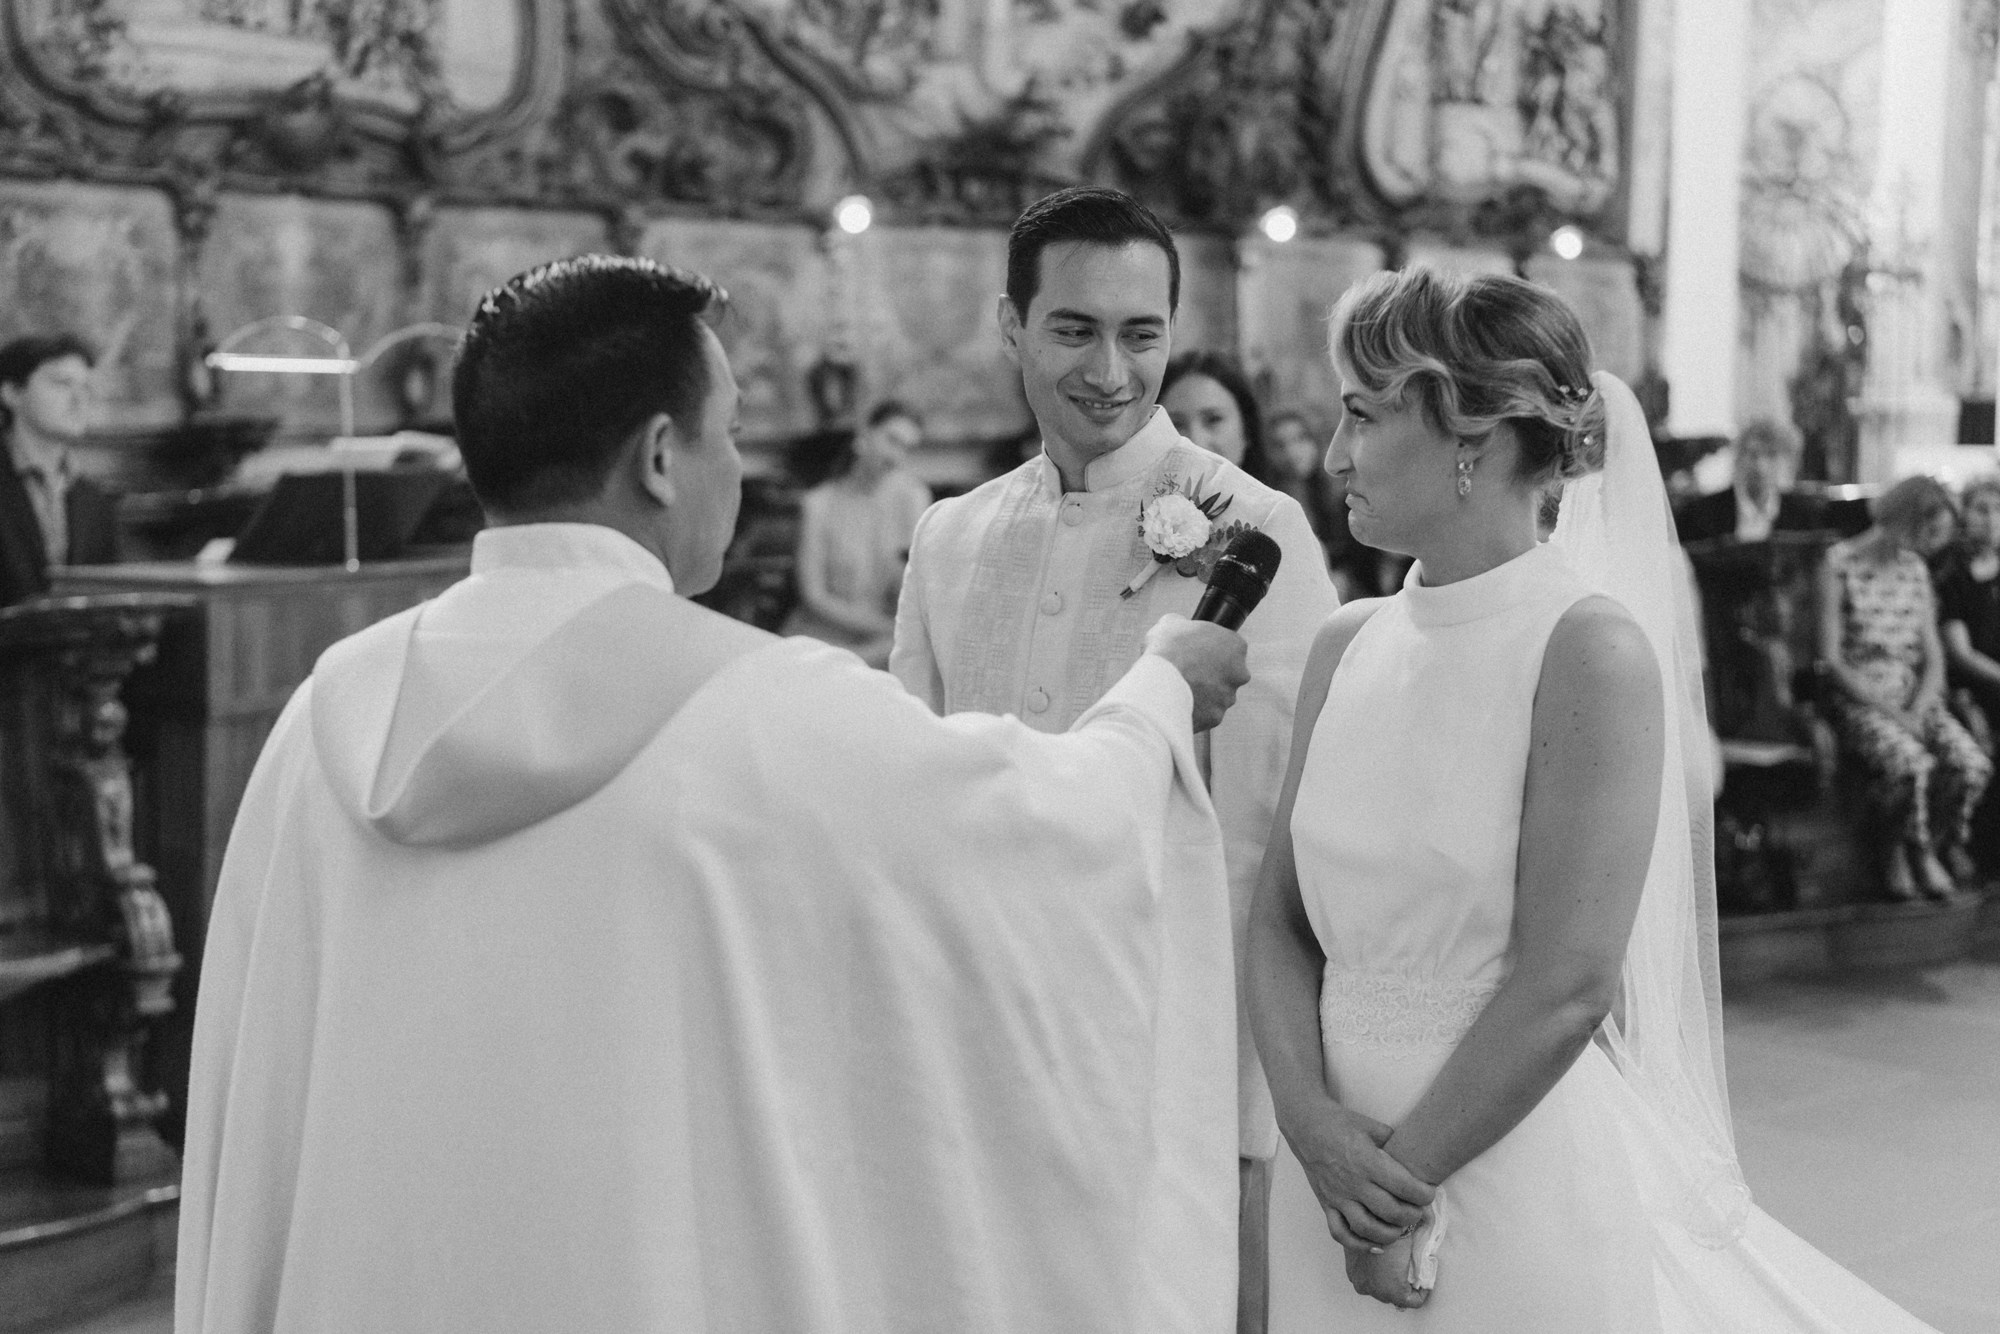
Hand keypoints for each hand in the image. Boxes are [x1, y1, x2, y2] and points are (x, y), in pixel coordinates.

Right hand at [1145, 614, 1249, 732]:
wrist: (1159, 682)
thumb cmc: (1167, 649)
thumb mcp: (1171, 623)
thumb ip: (1183, 624)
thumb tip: (1178, 626)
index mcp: (1235, 646)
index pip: (1230, 647)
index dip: (1211, 649)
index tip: (1197, 652)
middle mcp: (1239, 673)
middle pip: (1227, 673)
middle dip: (1210, 674)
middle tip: (1188, 672)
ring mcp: (1228, 698)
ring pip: (1217, 696)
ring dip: (1203, 694)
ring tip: (1179, 689)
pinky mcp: (1215, 718)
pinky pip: (1206, 714)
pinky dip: (1195, 711)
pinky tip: (1178, 704)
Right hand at [1287, 1101, 1434, 1249]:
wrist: (1306, 1126)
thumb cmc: (1341, 1123)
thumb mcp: (1372, 1126)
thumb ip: (1394, 1143)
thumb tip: (1414, 1157)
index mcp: (1367, 1161)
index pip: (1403, 1186)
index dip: (1423, 1194)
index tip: (1429, 1193)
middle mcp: (1353, 1183)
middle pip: (1390, 1212)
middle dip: (1413, 1215)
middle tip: (1419, 1209)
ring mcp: (1338, 1196)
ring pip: (1367, 1228)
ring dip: (1390, 1234)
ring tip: (1402, 1227)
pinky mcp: (1326, 1204)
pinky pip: (1340, 1232)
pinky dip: (1359, 1245)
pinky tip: (1376, 1246)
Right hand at [1344, 1232, 1429, 1309]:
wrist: (1370, 1213)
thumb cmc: (1397, 1232)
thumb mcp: (1415, 1249)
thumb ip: (1420, 1262)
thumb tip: (1426, 1262)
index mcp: (1392, 1291)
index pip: (1413, 1301)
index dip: (1422, 1291)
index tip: (1424, 1279)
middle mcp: (1373, 1291)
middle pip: (1393, 1295)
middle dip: (1402, 1285)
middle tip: (1410, 1269)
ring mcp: (1359, 1281)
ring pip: (1378, 1287)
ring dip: (1386, 1279)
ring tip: (1393, 1263)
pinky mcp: (1351, 1270)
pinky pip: (1366, 1277)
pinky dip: (1373, 1272)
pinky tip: (1380, 1258)